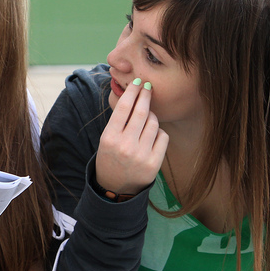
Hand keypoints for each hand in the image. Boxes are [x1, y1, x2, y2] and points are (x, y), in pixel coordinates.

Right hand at [96, 78, 167, 195]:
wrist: (115, 188)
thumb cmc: (110, 157)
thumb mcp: (106, 139)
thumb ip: (119, 121)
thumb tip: (135, 94)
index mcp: (110, 138)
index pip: (123, 108)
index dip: (132, 92)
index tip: (138, 82)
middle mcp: (125, 146)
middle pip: (141, 112)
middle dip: (145, 96)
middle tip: (148, 87)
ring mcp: (141, 155)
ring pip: (154, 123)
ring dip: (152, 116)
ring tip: (146, 118)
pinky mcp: (154, 163)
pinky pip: (163, 137)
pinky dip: (159, 132)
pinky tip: (152, 136)